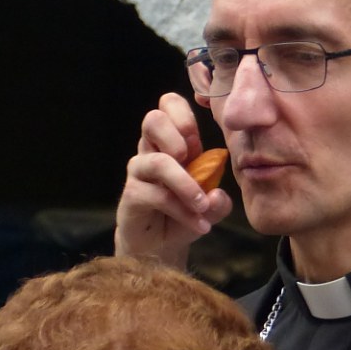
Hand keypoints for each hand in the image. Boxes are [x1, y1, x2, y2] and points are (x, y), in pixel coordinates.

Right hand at [115, 92, 233, 267]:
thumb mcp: (210, 205)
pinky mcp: (131, 194)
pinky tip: (199, 224)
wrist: (159, 245)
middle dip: (178, 137)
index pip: (168, 105)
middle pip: (153, 119)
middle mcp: (151, 150)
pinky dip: (182, 210)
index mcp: (172, 141)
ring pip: (158, 162)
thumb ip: (219, 200)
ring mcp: (138, 171)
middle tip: (192, 161)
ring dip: (186, 184)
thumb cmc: (182, 213)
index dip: (183, 114)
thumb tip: (215, 194)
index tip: (198, 142)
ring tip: (203, 205)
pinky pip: (157, 195)